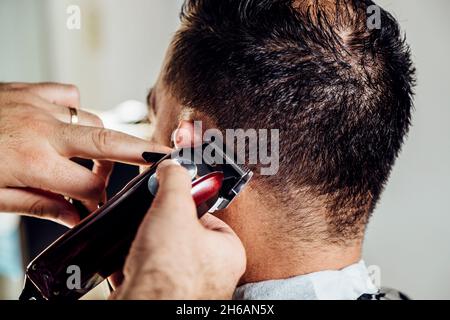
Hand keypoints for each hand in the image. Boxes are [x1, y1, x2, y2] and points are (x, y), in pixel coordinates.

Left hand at [0, 82, 169, 226]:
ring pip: (93, 119)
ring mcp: (37, 106)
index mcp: (32, 162)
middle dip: (142, 151)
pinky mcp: (29, 91)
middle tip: (165, 156)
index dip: (95, 202)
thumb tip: (73, 218)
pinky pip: (69, 94)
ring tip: (94, 159)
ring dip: (102, 141)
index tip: (95, 209)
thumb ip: (39, 205)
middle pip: (108, 142)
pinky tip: (71, 125)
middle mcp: (41, 130)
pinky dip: (78, 110)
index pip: (86, 186)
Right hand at [111, 160, 245, 299]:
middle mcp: (215, 275)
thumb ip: (176, 181)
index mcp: (229, 253)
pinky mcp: (166, 297)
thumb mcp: (173, 208)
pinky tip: (132, 261)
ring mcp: (190, 289)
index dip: (186, 206)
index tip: (171, 201)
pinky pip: (153, 275)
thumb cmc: (168, 270)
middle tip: (153, 224)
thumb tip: (173, 167)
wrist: (143, 305)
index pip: (210, 217)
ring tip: (142, 245)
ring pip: (166, 257)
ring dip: (150, 247)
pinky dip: (139, 266)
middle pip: (185, 235)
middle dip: (164, 228)